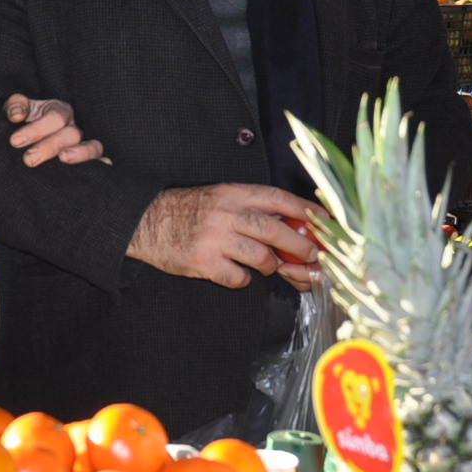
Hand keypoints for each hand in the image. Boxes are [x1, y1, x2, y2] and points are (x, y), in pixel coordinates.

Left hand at [4, 94, 104, 166]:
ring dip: (80, 153)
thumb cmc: (25, 125)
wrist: (30, 143)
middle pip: (71, 134)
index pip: (54, 118)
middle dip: (50, 146)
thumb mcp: (19, 111)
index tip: (15, 141)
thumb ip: (16, 107)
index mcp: (60, 112)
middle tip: (29, 159)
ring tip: (63, 159)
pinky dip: (101, 167)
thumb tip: (17, 115)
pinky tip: (86, 176)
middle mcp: (75, 128)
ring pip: (93, 147)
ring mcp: (87, 146)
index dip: (36, 129)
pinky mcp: (94, 164)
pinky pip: (102, 164)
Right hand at [127, 184, 322, 289]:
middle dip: (300, 245)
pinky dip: (243, 279)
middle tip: (312, 256)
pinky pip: (238, 277)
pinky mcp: (204, 262)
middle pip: (275, 230)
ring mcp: (215, 239)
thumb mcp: (221, 197)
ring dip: (270, 265)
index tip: (324, 222)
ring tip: (266, 265)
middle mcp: (226, 213)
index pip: (277, 198)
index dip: (304, 210)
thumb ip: (252, 208)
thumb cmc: (189, 212)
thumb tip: (292, 225)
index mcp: (233, 193)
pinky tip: (235, 272)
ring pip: (261, 257)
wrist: (146, 222)